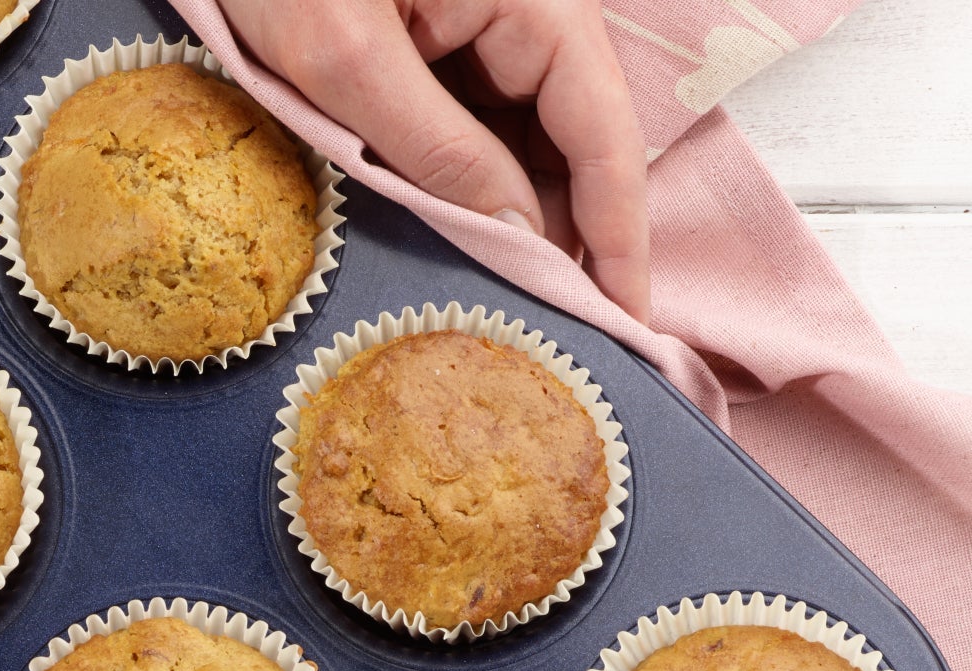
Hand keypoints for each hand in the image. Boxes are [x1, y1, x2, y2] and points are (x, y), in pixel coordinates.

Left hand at [218, 0, 649, 320]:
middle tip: (562, 336)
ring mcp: (485, 23)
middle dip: (570, 236)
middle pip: (577, 140)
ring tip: (512, 308)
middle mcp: (527, 6)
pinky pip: (478, 124)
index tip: (625, 320)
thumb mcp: (346, 60)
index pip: (604, 131)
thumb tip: (519, 235)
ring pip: (529, 139)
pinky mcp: (440, 38)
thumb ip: (438, 150)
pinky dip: (474, 188)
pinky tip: (463, 246)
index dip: (619, 234)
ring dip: (519, 220)